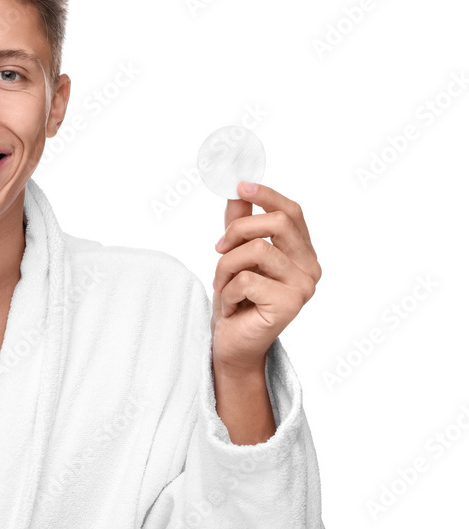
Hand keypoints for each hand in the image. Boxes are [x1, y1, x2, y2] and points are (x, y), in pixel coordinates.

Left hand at [211, 181, 320, 375]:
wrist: (233, 343)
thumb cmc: (237, 299)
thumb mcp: (235, 254)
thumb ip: (240, 222)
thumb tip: (237, 189)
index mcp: (302, 252)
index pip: (291, 212)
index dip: (267, 195)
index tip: (240, 185)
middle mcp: (311, 268)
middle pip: (277, 222)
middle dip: (237, 229)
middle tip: (218, 248)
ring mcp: (304, 286)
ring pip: (256, 249)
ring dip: (226, 267)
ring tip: (223, 286)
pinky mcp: (290, 304)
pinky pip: (246, 279)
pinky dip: (227, 291)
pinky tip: (232, 307)